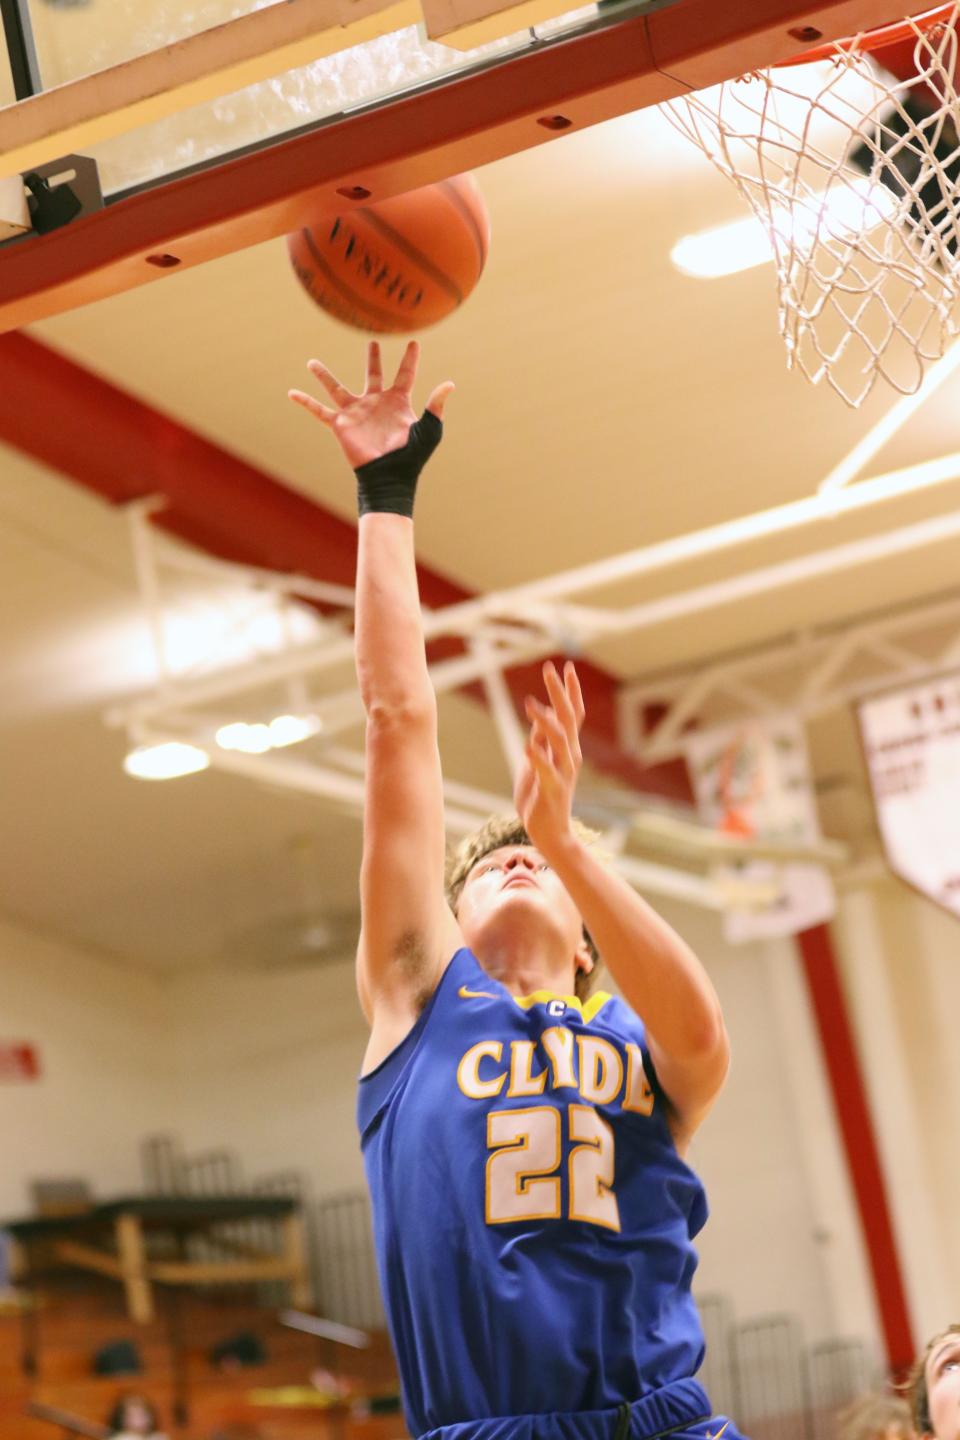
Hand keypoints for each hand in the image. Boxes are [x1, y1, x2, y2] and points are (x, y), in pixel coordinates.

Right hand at [288, 339, 453, 468]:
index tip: (414, 343)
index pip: (405, 375)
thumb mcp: (429, 430)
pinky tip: (291, 392)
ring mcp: (357, 413)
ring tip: (311, 362)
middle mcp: (376, 403)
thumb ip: (436, 406)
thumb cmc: (411, 457)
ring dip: (324, 375)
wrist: (389, 476)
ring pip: (337, 388)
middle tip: (372, 343)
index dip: (410, 359)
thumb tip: (449, 383)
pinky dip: (305, 402)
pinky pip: (319, 411)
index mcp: (398, 402)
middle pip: (373, 375)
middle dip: (373, 360)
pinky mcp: (341, 424)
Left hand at [513, 661, 585, 856]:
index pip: (573, 714)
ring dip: (547, 721)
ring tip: (530, 705)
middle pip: (569, 719)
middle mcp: (570, 756)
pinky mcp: (552, 789)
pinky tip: (528, 746)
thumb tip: (538, 715)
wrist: (550, 833)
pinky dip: (539, 757)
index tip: (567, 667)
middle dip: (560, 693)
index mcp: (567, 748)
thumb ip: (541, 740)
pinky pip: (547, 770)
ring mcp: (563, 772)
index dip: (570, 691)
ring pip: (560, 741)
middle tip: (550, 668)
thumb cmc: (541, 798)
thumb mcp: (537, 762)